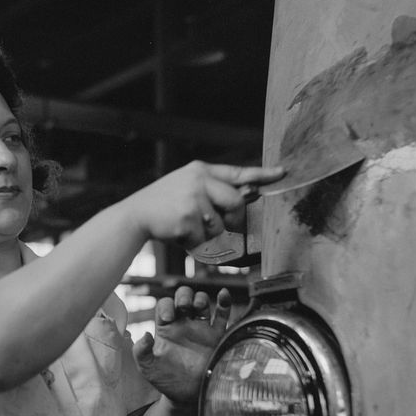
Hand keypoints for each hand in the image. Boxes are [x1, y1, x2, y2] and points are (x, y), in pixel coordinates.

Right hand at [124, 161, 285, 248]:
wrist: (133, 216)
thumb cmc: (163, 206)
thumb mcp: (188, 188)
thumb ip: (214, 191)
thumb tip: (250, 194)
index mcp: (200, 170)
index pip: (237, 171)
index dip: (261, 173)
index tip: (281, 172)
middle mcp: (198, 180)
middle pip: (236, 201)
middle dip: (234, 220)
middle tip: (223, 229)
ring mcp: (192, 198)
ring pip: (220, 226)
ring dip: (208, 237)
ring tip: (187, 231)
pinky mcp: (187, 217)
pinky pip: (204, 239)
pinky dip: (195, 245)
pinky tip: (179, 236)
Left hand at [132, 286, 232, 406]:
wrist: (186, 396)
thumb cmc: (165, 381)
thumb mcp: (147, 368)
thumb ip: (141, 351)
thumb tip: (146, 335)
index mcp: (166, 329)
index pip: (165, 305)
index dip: (166, 305)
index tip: (168, 317)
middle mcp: (183, 325)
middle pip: (184, 298)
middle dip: (184, 296)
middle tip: (183, 306)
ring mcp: (201, 329)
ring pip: (203, 303)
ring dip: (201, 298)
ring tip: (199, 307)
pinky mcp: (216, 337)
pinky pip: (222, 316)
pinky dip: (224, 303)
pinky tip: (223, 294)